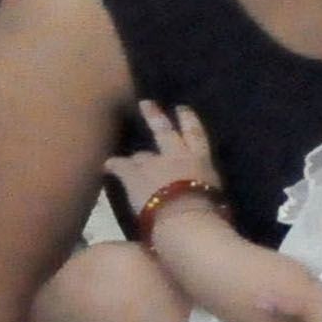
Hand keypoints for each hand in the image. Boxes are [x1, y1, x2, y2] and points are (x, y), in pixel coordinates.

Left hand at [106, 102, 222, 215]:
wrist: (185, 219)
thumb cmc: (207, 212)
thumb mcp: (214, 197)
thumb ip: (206, 191)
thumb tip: (205, 196)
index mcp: (201, 161)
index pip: (196, 135)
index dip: (188, 120)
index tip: (182, 108)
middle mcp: (176, 155)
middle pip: (164, 131)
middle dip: (155, 116)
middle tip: (145, 103)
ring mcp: (153, 163)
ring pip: (141, 155)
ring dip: (136, 157)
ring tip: (128, 158)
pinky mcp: (133, 175)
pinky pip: (120, 166)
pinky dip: (114, 165)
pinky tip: (107, 164)